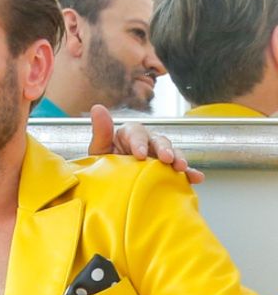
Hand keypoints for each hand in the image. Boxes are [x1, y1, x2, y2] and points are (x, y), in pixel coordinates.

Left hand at [88, 105, 204, 183]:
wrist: (110, 186)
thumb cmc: (104, 166)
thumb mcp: (98, 150)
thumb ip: (101, 132)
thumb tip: (98, 108)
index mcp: (129, 134)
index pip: (136, 132)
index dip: (139, 142)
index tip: (139, 154)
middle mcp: (147, 142)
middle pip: (158, 140)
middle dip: (164, 149)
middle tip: (166, 159)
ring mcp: (158, 155)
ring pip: (172, 152)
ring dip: (179, 158)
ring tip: (182, 168)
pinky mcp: (168, 169)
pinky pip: (181, 170)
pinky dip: (190, 173)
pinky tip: (196, 178)